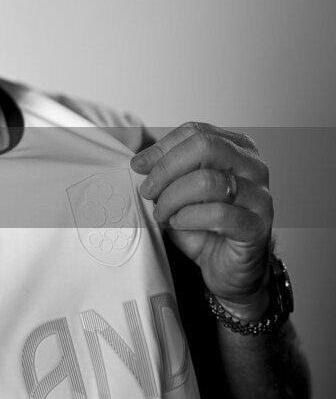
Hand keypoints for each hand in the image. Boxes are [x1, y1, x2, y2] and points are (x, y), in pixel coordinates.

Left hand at [130, 121, 272, 319]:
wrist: (227, 266)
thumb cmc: (202, 224)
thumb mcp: (178, 190)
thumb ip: (165, 171)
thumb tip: (140, 161)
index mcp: (236, 148)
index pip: (195, 132)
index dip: (162, 148)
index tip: (138, 166)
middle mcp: (253, 167)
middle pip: (205, 147)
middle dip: (166, 168)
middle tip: (148, 190)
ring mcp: (259, 196)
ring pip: (208, 181)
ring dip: (173, 198)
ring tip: (162, 212)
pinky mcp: (258, 226)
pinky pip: (218, 214)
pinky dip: (188, 218)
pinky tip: (178, 223)